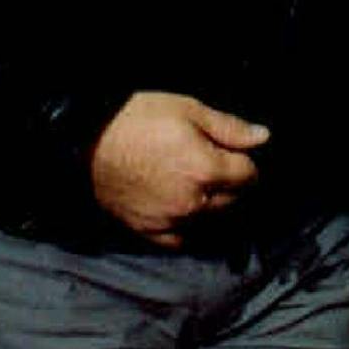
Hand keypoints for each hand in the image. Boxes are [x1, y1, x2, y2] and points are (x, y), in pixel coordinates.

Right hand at [89, 90, 270, 248]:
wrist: (85, 140)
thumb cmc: (136, 118)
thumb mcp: (186, 109)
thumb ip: (228, 127)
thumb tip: (263, 137)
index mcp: (206, 170)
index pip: (249, 175)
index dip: (244, 160)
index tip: (231, 152)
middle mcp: (194, 202)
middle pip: (233, 200)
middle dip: (230, 183)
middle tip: (211, 163)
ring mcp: (171, 220)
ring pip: (209, 219)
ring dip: (210, 203)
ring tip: (192, 181)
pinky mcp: (149, 231)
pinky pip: (179, 238)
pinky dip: (185, 226)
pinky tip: (178, 206)